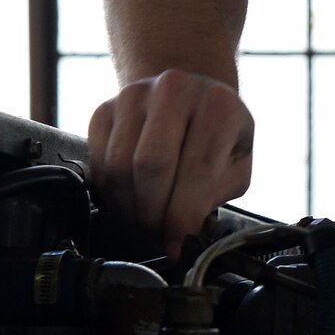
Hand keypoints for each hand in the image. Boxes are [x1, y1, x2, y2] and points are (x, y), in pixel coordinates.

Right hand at [88, 69, 254, 258]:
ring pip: (119, 167)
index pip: (195, 170)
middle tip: (160, 235)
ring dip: (130, 208)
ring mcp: (134, 95)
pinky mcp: (105, 109)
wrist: (191, 95)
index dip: (183, 217)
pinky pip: (99, 164)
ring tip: (147, 220)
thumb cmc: (218, 135)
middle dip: (153, 214)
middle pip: (150, 166)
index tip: (177, 244)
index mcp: (219, 105)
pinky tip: (131, 201)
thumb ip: (214, 198)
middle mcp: (175, 89)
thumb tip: (180, 241)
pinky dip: (112, 193)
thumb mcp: (235, 164)